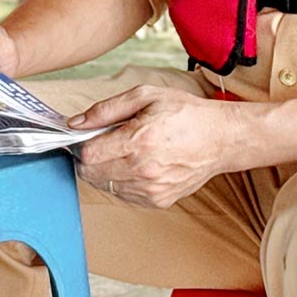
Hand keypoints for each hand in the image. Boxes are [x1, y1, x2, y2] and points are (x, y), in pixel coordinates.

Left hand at [70, 85, 237, 208]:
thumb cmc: (184, 113)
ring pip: (105, 186)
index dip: (80, 144)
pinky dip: (121, 180)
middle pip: (91, 174)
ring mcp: (152, 189)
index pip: (88, 154)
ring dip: (105, 170)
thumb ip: (105, 110)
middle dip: (89, 158)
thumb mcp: (144, 96)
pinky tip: (135, 164)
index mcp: (139, 140)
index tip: (85, 136)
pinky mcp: (159, 200)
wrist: (221, 138)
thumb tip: (75, 123)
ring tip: (124, 151)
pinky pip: (123, 194)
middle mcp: (144, 170)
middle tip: (102, 142)